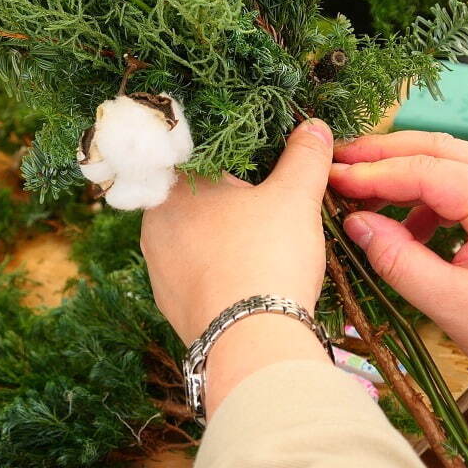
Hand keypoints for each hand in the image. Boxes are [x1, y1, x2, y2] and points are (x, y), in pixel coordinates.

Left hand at [142, 120, 332, 344]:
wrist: (251, 341)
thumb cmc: (268, 254)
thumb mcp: (295, 197)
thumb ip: (305, 156)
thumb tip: (315, 126)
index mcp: (172, 187)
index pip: (195, 156)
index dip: (229, 157)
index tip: (255, 164)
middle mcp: (153, 224)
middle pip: (193, 198)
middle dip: (226, 198)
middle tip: (264, 202)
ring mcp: (157, 268)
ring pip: (192, 238)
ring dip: (220, 236)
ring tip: (260, 242)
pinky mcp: (169, 304)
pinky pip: (195, 274)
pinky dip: (218, 270)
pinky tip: (246, 276)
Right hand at [329, 131, 467, 408]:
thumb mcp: (452, 306)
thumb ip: (399, 259)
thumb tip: (355, 223)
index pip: (425, 170)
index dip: (372, 173)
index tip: (331, 177)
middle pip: (439, 148)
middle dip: (384, 153)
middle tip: (338, 163)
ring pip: (453, 161)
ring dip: (407, 170)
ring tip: (363, 193)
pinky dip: (431, 194)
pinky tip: (407, 225)